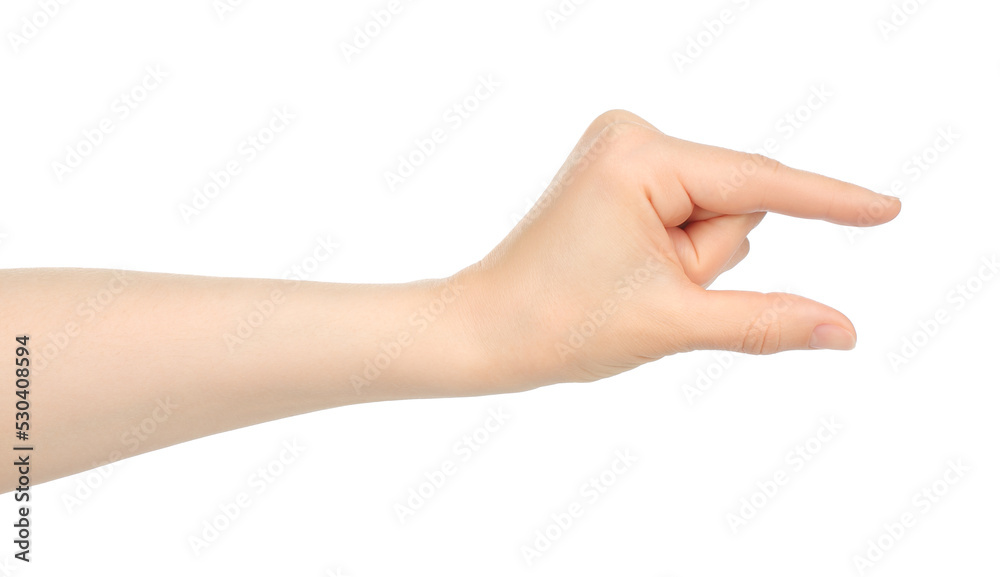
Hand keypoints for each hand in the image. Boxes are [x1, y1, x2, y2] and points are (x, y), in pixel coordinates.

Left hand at [455, 110, 900, 389]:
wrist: (486, 330)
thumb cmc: (558, 321)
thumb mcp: (674, 321)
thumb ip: (765, 320)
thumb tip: (842, 329)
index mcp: (641, 155)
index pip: (760, 184)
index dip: (829, 202)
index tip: (888, 209)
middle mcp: (632, 134)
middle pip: (733, 204)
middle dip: (707, 260)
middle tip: (647, 288)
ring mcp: (622, 150)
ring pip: (712, 214)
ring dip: (688, 263)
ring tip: (627, 283)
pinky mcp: (618, 171)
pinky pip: (685, 213)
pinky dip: (675, 252)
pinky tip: (625, 271)